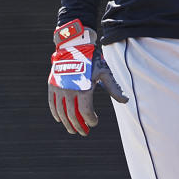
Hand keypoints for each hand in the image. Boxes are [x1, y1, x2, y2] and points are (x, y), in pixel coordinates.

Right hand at [47, 20, 127, 135]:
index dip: (90, 121)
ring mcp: (59, 89)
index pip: (86, 112)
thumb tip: (126, 101)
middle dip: (78, 126)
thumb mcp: (105, 73)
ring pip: (61, 112)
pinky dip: (55, 113)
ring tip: (72, 130)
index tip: (94, 123)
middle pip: (72, 115)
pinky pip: (52, 104)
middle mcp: (70, 91)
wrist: (75, 45)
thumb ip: (114, 88)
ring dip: (67, 123)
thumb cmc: (92, 60)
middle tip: (84, 132)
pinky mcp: (52, 85)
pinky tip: (60, 119)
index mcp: (84, 89)